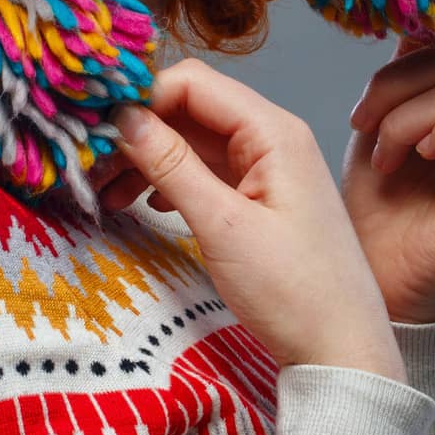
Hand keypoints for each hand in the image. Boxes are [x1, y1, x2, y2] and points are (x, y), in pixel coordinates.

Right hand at [98, 59, 405, 377]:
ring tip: (107, 191)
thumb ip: (172, 165)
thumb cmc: (293, 291)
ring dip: (149, 159)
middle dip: (139, 131)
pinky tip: (144, 203)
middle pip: (191, 108)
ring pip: (193, 140)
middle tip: (91, 165)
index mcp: (273, 131)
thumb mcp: (223, 225)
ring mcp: (267, 168)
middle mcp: (272, 137)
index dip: (142, 98)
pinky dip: (170, 181)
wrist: (342, 351)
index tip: (97, 128)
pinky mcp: (260, 197)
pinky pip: (206, 170)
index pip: (194, 83)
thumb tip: (124, 117)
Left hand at [341, 0, 434, 323]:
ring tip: (385, 155)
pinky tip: (415, 161)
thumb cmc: (380, 197)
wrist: (380, 271)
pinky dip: (434, 136)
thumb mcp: (384, 111)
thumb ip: (406, 59)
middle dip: (391, 82)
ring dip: (401, 117)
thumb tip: (407, 0)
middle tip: (363, 121)